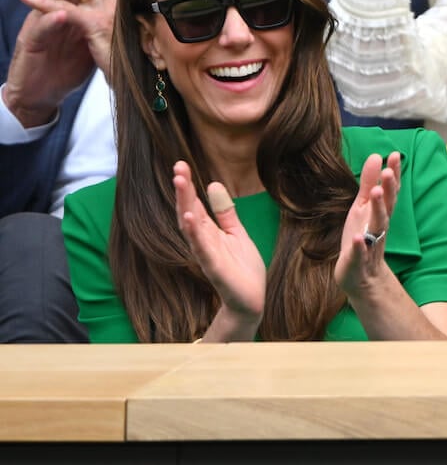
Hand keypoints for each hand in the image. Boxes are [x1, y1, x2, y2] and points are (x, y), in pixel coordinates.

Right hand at [3, 0, 93, 127]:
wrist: (41, 89)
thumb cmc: (66, 60)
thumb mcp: (94, 33)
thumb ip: (106, 11)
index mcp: (79, 0)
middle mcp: (61, 4)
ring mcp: (46, 20)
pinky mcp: (36, 41)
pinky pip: (43, 27)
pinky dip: (49, 17)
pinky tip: (53, 7)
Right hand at [173, 161, 265, 327]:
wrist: (250, 300)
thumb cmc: (241, 268)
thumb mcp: (236, 233)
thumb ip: (225, 212)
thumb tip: (213, 184)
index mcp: (208, 232)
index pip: (194, 205)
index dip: (187, 186)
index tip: (181, 164)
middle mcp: (203, 241)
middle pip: (189, 212)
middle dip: (183, 191)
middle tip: (177, 168)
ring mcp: (207, 255)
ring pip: (191, 228)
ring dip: (185, 206)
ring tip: (180, 184)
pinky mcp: (215, 268)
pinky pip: (202, 249)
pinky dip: (195, 233)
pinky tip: (190, 218)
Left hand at [335, 152, 400, 295]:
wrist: (361, 277)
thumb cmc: (362, 237)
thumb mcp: (363, 207)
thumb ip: (369, 182)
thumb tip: (376, 155)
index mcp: (379, 213)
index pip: (389, 191)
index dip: (393, 174)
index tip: (395, 155)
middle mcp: (379, 226)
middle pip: (387, 206)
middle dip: (389, 189)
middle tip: (388, 171)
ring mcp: (370, 243)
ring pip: (377, 225)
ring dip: (378, 209)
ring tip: (375, 192)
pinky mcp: (358, 260)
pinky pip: (361, 253)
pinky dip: (361, 246)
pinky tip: (358, 239)